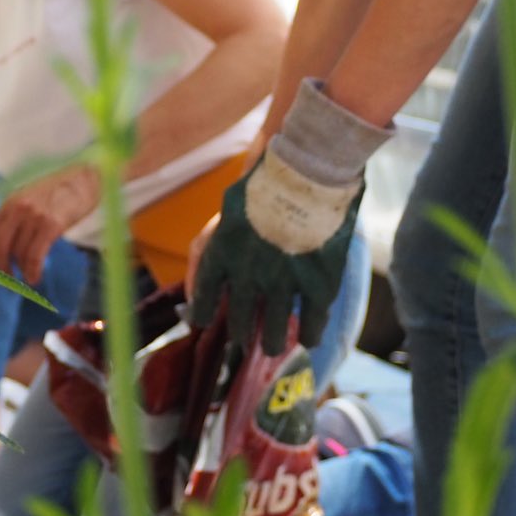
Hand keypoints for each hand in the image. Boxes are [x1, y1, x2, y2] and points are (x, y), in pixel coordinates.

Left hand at [0, 163, 99, 286]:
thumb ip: (18, 214)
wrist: (85, 178)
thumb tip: (11, 242)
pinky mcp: (51, 225)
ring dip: (23, 270)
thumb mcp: (31, 196)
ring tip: (28, 277)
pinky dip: (33, 271)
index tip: (2, 261)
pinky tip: (35, 278)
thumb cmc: (61, 189)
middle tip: (8, 277)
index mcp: (11, 200)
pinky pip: (35, 255)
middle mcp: (19, 207)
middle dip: (2, 265)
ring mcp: (34, 216)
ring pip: (19, 252)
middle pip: (0, 244)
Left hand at [190, 165, 360, 353]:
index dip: (205, 315)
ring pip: (274, 331)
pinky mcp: (318, 286)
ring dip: (272, 342)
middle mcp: (247, 276)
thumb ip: (208, 247)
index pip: (205, 300)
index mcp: (220, 255)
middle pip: (240, 322)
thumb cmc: (266, 181)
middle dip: (241, 333)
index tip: (205, 322)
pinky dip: (309, 334)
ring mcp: (284, 284)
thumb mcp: (227, 209)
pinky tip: (308, 338)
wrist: (310, 168)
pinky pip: (311, 323)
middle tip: (244, 339)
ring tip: (272, 347)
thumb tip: (196, 285)